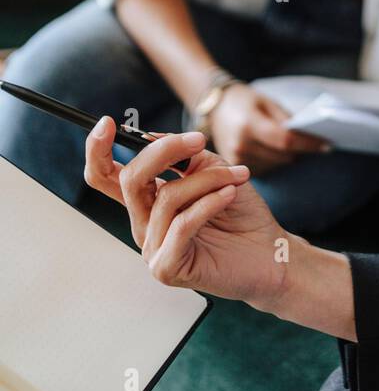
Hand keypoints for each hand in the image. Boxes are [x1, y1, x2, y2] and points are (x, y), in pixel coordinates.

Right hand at [84, 116, 290, 309]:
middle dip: (165, 152)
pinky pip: (182, 224)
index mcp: (146, 202)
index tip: (108, 122)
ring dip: (207, 179)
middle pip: (129, 180)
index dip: (97, 149)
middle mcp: (142, 225)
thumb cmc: (240, 212)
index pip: (105, 176)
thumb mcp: (211, 170)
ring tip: (237, 176)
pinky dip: (209, 203)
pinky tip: (231, 194)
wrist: (270, 252)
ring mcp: (152, 249)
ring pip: (166, 198)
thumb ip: (180, 155)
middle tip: (199, 140)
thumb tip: (150, 136)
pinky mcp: (167, 268)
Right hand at [209, 82, 329, 175]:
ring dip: (289, 156)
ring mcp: (236, 159)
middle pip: (283, 155)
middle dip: (301, 149)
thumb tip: (309, 137)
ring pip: (277, 164)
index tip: (327, 145)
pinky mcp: (235, 167)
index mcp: (248, 125)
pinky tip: (275, 149)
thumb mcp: (267, 102)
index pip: (285, 141)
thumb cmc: (244, 101)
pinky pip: (266, 168)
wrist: (215, 107)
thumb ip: (286, 121)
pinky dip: (275, 160)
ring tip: (292, 143)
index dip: (308, 144)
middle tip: (316, 141)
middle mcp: (241, 145)